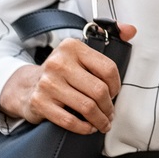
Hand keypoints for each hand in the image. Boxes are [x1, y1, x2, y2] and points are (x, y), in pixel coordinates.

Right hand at [0, 22, 134, 134]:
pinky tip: (88, 127)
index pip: (107, 68)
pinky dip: (84, 128)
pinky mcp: (39, 102)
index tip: (114, 94)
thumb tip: (132, 30)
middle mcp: (58, 63)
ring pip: (86, 107)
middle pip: (98, 90)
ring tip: (103, 123)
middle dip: (109, 107)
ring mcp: (48, 83)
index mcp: (72, 47)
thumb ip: (110, 37)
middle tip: (110, 113)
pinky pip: (70, 121)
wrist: (27, 86)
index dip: (116, 86)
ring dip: (100, 119)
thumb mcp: (81, 52)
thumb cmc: (61, 72)